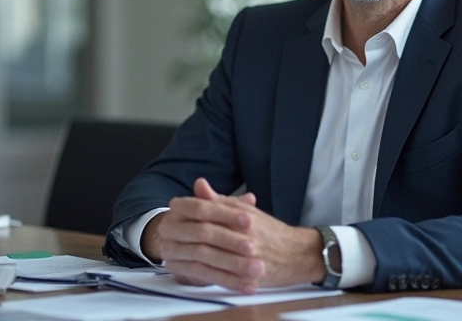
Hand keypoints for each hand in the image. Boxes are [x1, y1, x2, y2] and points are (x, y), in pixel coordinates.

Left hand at [156, 178, 325, 292]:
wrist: (298, 254)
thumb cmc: (270, 232)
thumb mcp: (245, 211)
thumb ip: (220, 201)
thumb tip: (198, 185)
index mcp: (242, 216)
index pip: (208, 209)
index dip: (187, 208)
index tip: (171, 208)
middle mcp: (245, 234)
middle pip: (205, 233)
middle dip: (181, 234)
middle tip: (163, 234)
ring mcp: (248, 256)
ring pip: (210, 257)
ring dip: (187, 256)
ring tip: (169, 255)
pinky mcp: (251, 276)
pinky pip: (222, 278)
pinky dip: (202, 276)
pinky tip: (188, 272)